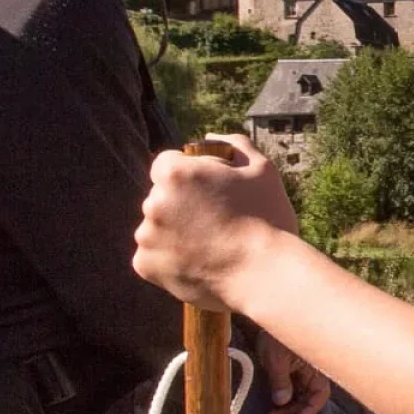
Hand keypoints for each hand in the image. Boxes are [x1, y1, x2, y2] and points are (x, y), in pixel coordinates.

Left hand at [133, 135, 298, 312]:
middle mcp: (153, 202)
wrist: (265, 274)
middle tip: (215, 221)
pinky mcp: (145, 265)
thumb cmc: (268, 218)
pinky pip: (152, 257)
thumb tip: (210, 139)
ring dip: (174, 232)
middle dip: (180, 204)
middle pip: (160, 197)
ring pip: (156, 227)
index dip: (188, 175)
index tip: (208, 191)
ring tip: (210, 245)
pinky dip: (169, 259)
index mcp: (176, 173)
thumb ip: (234, 145)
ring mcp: (146, 236)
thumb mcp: (262, 169)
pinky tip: (198, 262)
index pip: (166, 164)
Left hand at [257, 328, 330, 413]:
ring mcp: (303, 373)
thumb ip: (280, 381)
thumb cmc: (276, 334)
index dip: (307, 412)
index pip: (319, 397)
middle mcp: (313, 373)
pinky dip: (284, 400)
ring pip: (301, 398)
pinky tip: (273, 405)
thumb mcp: (276, 359)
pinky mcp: (294, 373)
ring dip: (288, 409)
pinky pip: (294, 391)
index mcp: (316, 368)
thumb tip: (282, 401)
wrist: (267, 320)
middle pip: (309, 400)